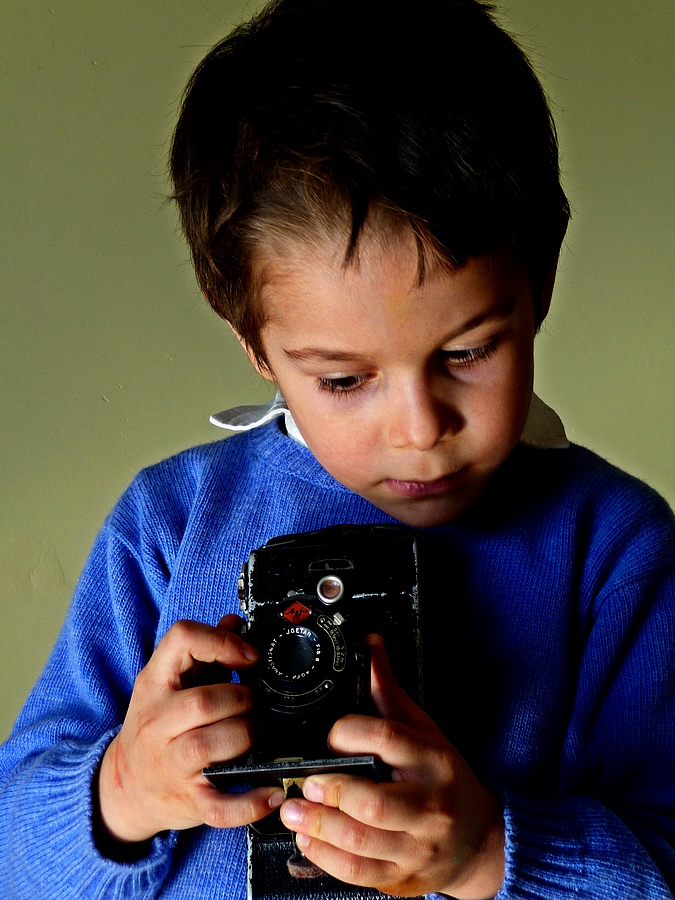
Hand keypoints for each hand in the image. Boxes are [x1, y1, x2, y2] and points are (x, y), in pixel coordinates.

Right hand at [98, 614, 283, 845]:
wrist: (124, 788)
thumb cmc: (156, 727)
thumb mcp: (169, 685)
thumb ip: (203, 653)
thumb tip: (235, 621)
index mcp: (154, 684)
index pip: (181, 640)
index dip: (221, 641)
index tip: (249, 656)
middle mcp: (157, 723)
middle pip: (204, 701)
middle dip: (242, 699)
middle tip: (256, 703)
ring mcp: (170, 764)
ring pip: (211, 746)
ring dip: (247, 736)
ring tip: (259, 735)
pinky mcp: (187, 801)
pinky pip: (220, 806)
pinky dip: (250, 803)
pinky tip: (270, 793)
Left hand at [279, 635, 504, 898]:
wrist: (480, 841)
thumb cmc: (444, 778)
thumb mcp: (424, 730)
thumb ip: (388, 692)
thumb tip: (368, 643)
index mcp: (432, 759)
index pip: (388, 739)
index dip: (349, 734)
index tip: (328, 736)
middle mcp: (428, 804)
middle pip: (373, 800)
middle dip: (330, 790)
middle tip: (303, 781)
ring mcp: (417, 845)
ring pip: (362, 841)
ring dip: (318, 825)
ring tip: (292, 809)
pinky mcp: (403, 876)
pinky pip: (359, 873)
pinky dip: (326, 857)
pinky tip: (307, 839)